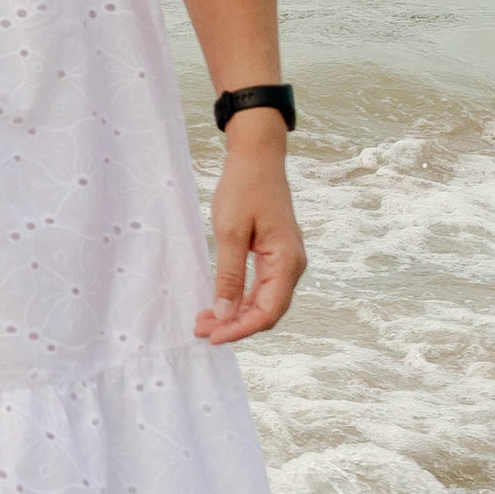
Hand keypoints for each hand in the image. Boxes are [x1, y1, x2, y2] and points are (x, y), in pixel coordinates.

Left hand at [195, 121, 305, 343]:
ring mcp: (285, 261)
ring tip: (205, 320)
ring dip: (236, 314)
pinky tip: (219, 303)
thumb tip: (224, 312)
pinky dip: (240, 298)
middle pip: (267, 310)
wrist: (257, 157)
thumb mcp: (231, 233)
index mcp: (286, 261)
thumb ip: (229, 276)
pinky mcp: (275, 255)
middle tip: (201, 330)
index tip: (213, 336)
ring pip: (264, 301)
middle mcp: (292, 265)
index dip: (241, 329)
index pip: (268, 311)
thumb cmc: (244, 188)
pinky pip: (261, 286)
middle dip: (235, 325)